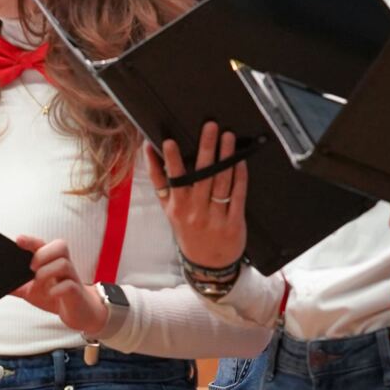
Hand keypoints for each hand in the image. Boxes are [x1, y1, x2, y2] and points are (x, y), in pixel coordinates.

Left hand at [13, 235, 110, 336]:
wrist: (79, 312)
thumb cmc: (56, 295)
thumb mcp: (31, 290)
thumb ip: (17, 286)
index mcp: (52, 261)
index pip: (42, 244)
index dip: (31, 241)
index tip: (18, 240)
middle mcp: (64, 265)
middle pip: (60, 245)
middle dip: (43, 254)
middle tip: (32, 268)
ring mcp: (71, 278)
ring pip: (64, 264)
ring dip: (47, 272)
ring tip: (38, 283)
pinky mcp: (76, 292)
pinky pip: (69, 285)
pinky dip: (57, 289)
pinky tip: (50, 294)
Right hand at [153, 122, 247, 267]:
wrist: (208, 264)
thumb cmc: (187, 230)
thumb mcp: (169, 210)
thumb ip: (160, 182)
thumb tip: (149, 151)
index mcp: (176, 207)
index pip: (171, 180)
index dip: (169, 162)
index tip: (167, 142)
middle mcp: (194, 212)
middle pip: (200, 176)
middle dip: (205, 149)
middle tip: (210, 126)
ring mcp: (215, 218)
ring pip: (220, 182)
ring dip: (225, 157)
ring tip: (228, 137)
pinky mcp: (234, 223)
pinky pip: (237, 195)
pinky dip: (239, 177)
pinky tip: (240, 161)